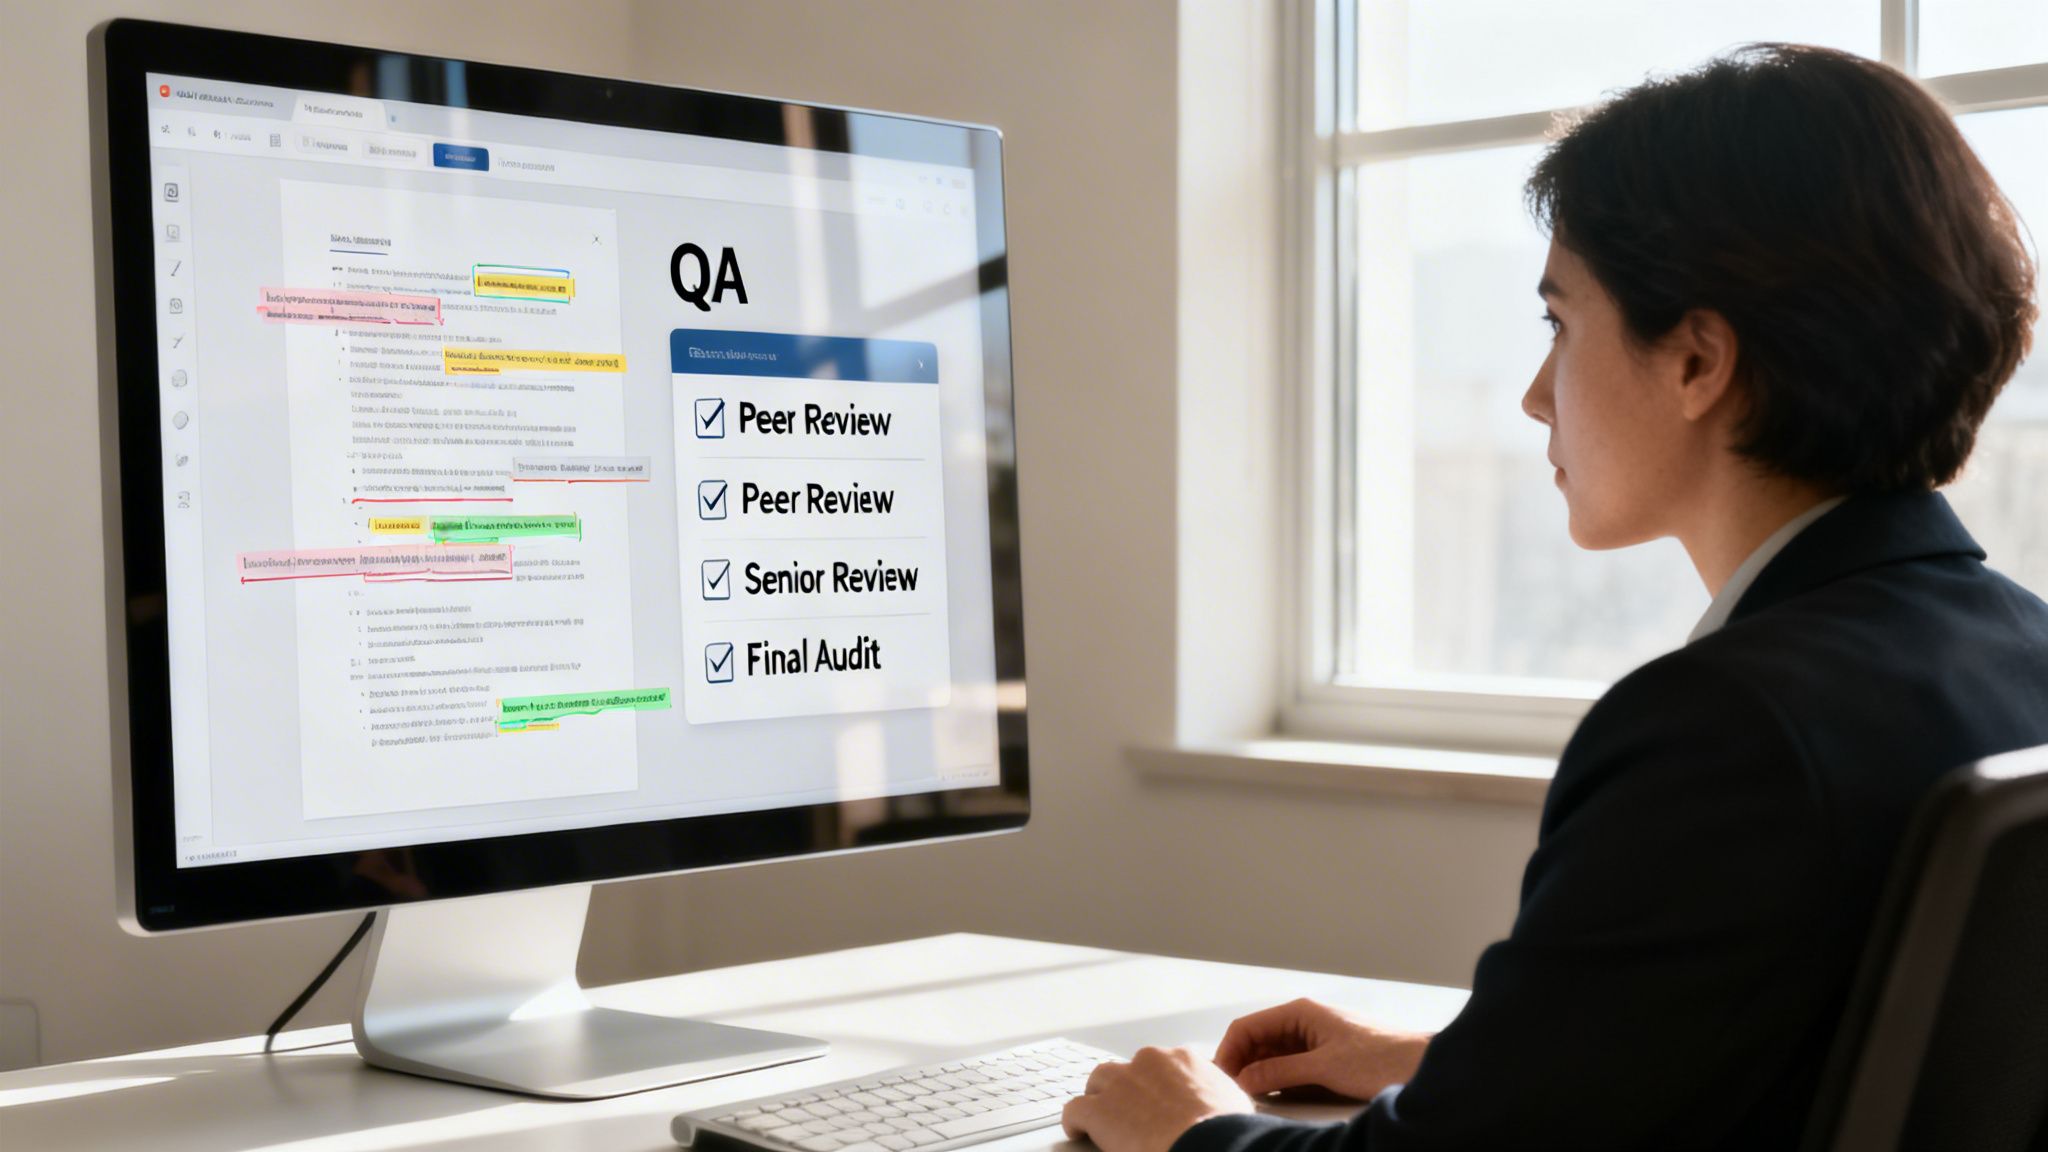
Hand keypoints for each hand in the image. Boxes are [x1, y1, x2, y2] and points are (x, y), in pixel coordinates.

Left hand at [1061, 1046, 1253, 1151]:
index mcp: (1182, 1059)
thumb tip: (1222, 1102)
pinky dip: (1074, 1121)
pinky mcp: (1099, 1110)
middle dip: (1125, 1087)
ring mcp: (1121, 1084)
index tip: (1157, 1100)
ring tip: (1099, 1117)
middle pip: (1127, 1069)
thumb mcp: (1234, 1100)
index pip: (1161, 1065)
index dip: (1157, 1085)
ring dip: (1098, 1098)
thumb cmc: (1224, 1128)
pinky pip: (1075, 1110)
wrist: (1206, 1143)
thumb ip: (1218, 1091)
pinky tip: (1077, 1131)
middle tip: (1129, 1110)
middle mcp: (1149, 1062)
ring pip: (1098, 1082)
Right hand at [1214, 999, 1430, 1100]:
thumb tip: (1244, 1079)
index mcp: (1299, 1012)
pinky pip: (1289, 1065)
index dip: (1229, 1053)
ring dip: (1258, 1073)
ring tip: (1250, 1096)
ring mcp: (1313, 1038)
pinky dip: (1277, 1079)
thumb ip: (1280, 1071)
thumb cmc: (1380, 1057)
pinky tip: (1273, 1095)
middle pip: (1256, 1040)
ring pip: (1271, 1054)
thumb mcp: (1324, 1067)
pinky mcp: (1324, 1056)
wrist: (1421, 1064)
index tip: (1222, 1080)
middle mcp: (1302, 1021)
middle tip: (1233, 1093)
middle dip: (1241, 1064)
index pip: (1247, 1027)